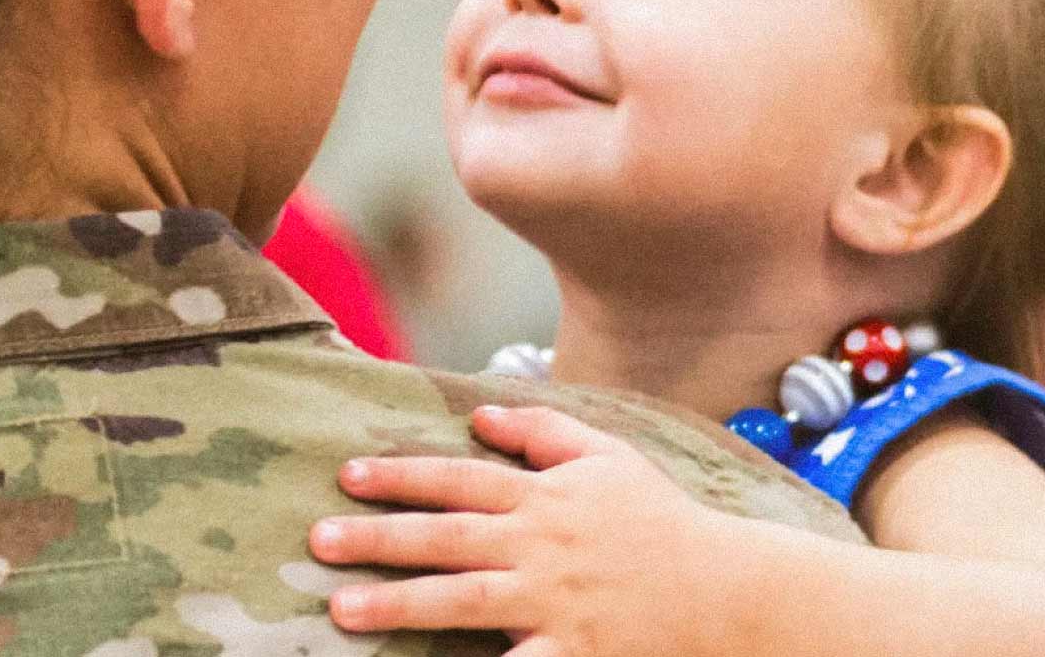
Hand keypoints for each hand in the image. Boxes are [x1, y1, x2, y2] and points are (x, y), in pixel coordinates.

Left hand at [309, 404, 746, 656]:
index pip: (460, 479)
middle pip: (447, 536)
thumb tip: (484, 412)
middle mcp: (542, 545)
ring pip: (463, 600)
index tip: (347, 475)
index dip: (402, 475)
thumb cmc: (662, 523)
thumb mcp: (610, 456)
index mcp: (546, 497)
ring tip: (341, 608)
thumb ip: (545, 430)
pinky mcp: (573, 655)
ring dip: (399, 602)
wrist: (728, 592)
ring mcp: (555, 603)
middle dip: (379, 537)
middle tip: (317, 539)